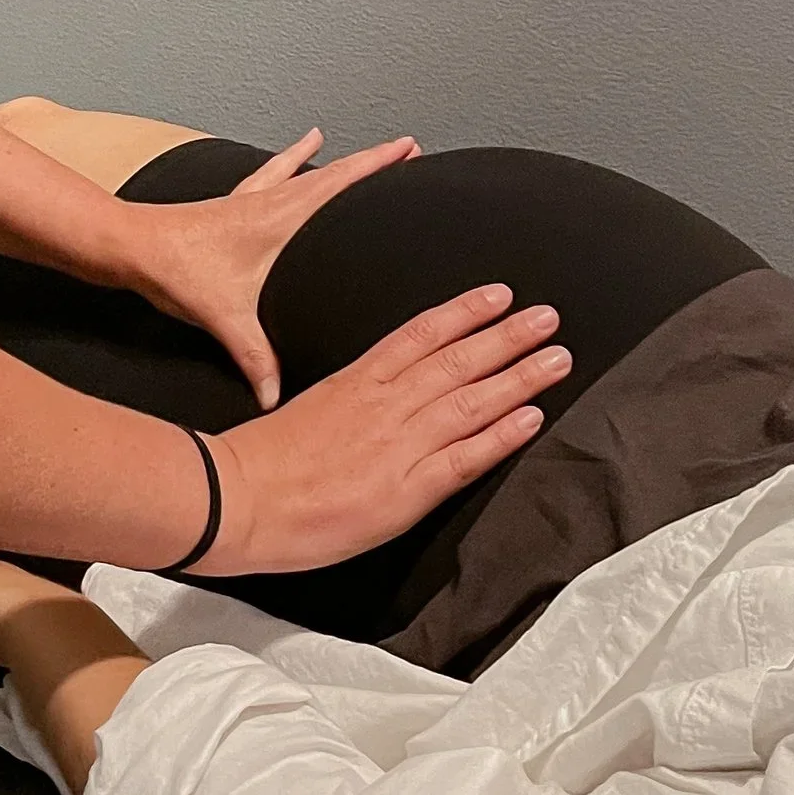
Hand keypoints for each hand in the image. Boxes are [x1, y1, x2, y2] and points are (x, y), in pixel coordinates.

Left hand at [115, 128, 419, 406]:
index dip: (377, 166)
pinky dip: (290, 161)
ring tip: (354, 146)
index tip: (410, 150)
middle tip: (406, 147)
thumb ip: (255, 360)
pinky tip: (300, 148)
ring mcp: (249, 199)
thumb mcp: (224, 318)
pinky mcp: (231, 205)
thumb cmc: (176, 270)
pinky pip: (270, 175)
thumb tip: (276, 400)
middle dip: (371, 159)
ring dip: (330, 159)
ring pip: (300, 170)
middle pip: (331, 171)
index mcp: (279, 218)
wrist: (130, 245)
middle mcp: (269, 201)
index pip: (340, 183)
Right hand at [212, 282, 568, 575]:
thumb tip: (378, 392)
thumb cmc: (261, 461)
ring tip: (557, 358)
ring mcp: (398, 446)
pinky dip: (501, 436)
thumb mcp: (308, 408)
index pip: (421, 334)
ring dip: (519, 376)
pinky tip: (532, 418)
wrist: (235, 499)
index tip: (499, 295)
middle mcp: (384, 406)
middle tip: (549, 316)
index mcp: (357, 381)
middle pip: (457, 360)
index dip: (464, 312)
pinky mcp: (405, 490)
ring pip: (471, 401)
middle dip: (508, 336)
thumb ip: (350, 398)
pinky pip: (464, 458)